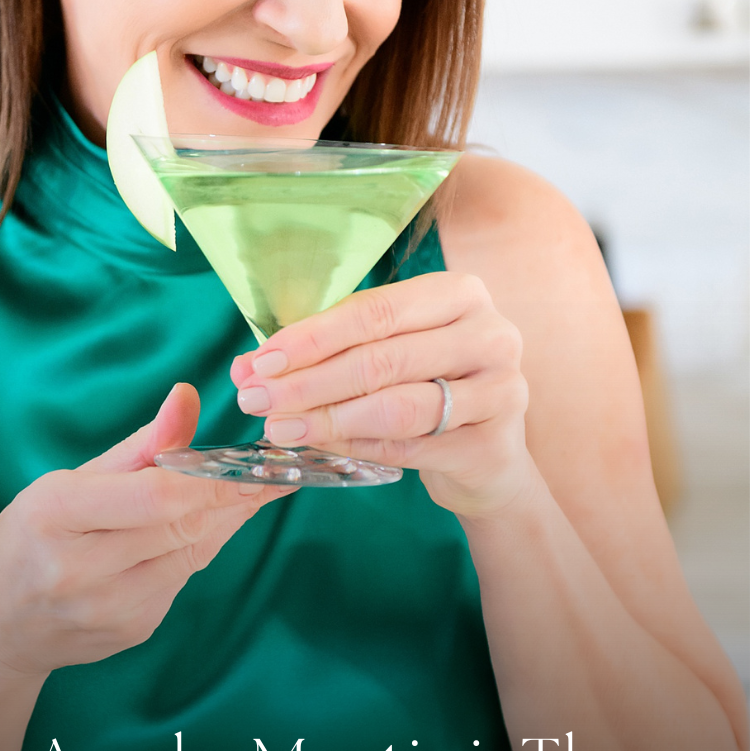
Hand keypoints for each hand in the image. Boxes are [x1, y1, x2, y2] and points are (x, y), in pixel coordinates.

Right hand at [0, 384, 289, 676]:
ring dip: (226, 520)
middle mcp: (78, 569)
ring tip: (253, 490)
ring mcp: (107, 609)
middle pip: (180, 524)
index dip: (213, 479)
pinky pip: (182, 578)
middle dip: (234, 496)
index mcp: (54, 515)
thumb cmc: (28, 539)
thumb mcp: (66, 482)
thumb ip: (138, 447)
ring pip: (192, 553)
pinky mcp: (132, 631)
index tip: (257, 463)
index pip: (154, 495)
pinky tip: (209, 524)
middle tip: (276, 471)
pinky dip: (200, 546)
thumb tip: (188, 396)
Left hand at [230, 272, 536, 520]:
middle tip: (256, 400)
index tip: (260, 361)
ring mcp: (501, 390)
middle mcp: (490, 334)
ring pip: (397, 406)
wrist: (487, 456)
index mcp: (459, 294)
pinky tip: (321, 446)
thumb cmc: (427, 387)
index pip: (375, 311)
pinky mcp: (494, 446)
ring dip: (328, 419)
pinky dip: (357, 448)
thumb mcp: (387, 353)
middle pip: (383, 358)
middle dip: (308, 382)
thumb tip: (249, 367)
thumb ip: (326, 352)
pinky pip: (410, 447)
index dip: (312, 338)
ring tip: (279, 428)